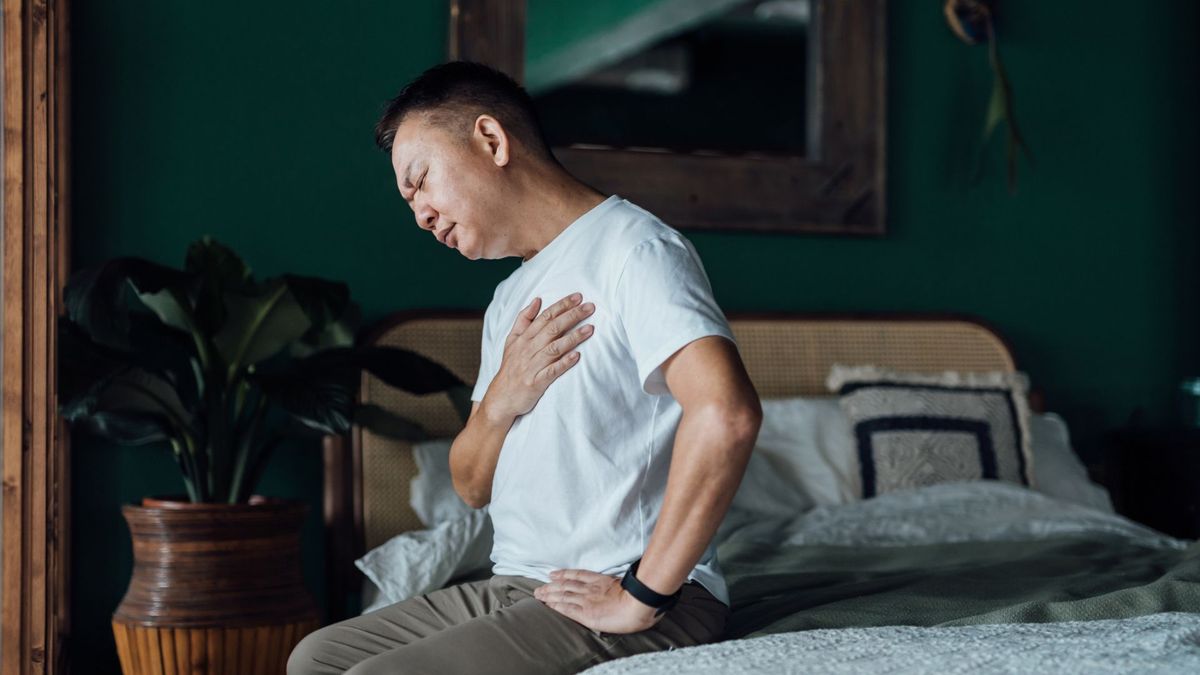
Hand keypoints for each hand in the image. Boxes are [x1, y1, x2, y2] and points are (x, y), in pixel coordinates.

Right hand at [484, 292, 595, 419]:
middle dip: (572, 316)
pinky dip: (564, 363)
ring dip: (573, 338)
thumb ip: (523, 320)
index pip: (545, 317)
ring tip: (590, 329)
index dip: (562, 305)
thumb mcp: (512, 341)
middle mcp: (528, 349)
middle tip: (590, 307)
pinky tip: (577, 356)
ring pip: (554, 348)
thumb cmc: (511, 367)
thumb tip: (536, 300)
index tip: (578, 297)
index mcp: (524, 338)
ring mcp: (532, 366)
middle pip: (552, 328)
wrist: (501, 398)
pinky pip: (551, 371)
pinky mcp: (536, 383)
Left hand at [533, 568, 661, 634]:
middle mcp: (590, 588)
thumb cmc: (638, 597)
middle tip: (540, 587)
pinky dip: (556, 605)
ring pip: (563, 595)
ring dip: (549, 594)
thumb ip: (617, 585)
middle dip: (551, 586)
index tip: (553, 574)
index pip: (577, 575)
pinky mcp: (585, 613)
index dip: (564, 574)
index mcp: (600, 581)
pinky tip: (548, 605)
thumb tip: (617, 586)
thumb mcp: (626, 585)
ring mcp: (587, 600)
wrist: (637, 605)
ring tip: (538, 595)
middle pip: (566, 584)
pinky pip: (567, 608)